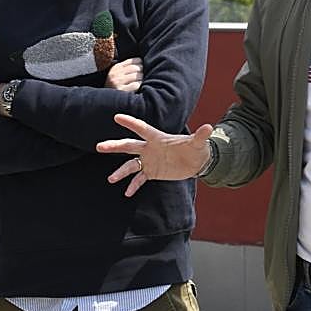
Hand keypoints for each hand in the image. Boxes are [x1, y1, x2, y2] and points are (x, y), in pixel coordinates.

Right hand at [97, 113, 213, 195]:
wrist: (196, 162)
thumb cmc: (196, 148)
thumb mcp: (198, 143)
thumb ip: (201, 136)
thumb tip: (209, 128)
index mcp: (159, 138)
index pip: (143, 128)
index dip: (131, 122)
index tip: (117, 116)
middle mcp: (150, 148)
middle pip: (129, 146)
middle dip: (115, 146)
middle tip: (100, 146)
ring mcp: (150, 160)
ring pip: (131, 164)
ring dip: (121, 172)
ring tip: (111, 179)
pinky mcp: (152, 172)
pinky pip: (140, 179)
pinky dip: (133, 185)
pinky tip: (127, 193)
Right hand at [105, 58, 143, 91]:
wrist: (106, 99)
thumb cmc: (116, 86)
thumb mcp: (118, 74)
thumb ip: (127, 67)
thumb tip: (142, 62)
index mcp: (116, 67)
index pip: (132, 61)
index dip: (140, 64)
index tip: (141, 68)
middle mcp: (116, 74)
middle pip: (136, 68)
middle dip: (141, 72)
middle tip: (141, 76)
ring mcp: (118, 82)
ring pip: (137, 76)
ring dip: (140, 79)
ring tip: (138, 82)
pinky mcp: (121, 90)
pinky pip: (136, 85)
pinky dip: (138, 86)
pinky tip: (136, 88)